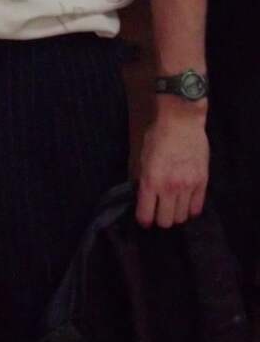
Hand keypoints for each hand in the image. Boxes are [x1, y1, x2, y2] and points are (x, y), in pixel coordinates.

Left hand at [135, 106, 208, 227]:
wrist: (181, 120)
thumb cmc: (157, 135)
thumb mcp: (141, 155)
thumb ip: (140, 177)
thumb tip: (139, 194)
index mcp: (151, 181)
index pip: (146, 214)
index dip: (143, 220)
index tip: (144, 219)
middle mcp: (169, 188)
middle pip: (165, 221)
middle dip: (159, 219)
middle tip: (158, 211)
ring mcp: (188, 186)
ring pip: (182, 217)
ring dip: (175, 214)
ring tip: (172, 206)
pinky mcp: (202, 183)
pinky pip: (197, 208)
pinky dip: (190, 209)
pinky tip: (185, 203)